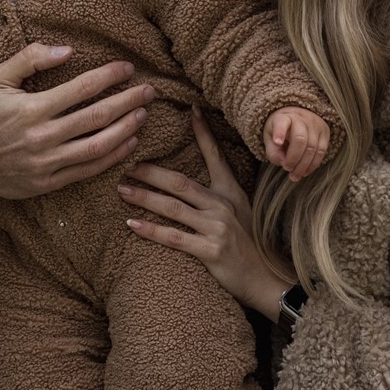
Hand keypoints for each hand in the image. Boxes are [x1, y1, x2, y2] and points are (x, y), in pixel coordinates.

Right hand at [0, 43, 153, 217]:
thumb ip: (30, 59)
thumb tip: (66, 50)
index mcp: (32, 109)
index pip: (82, 89)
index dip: (109, 77)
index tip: (127, 68)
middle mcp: (42, 137)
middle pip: (97, 117)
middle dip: (128, 101)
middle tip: (148, 91)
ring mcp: (47, 163)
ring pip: (98, 146)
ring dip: (126, 129)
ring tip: (142, 114)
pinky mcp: (49, 183)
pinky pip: (89, 170)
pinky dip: (113, 156)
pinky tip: (128, 142)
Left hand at [118, 111, 294, 318]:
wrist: (267, 279)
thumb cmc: (250, 245)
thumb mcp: (241, 211)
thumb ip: (220, 195)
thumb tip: (194, 182)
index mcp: (230, 192)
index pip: (215, 156)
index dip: (203, 132)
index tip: (190, 110)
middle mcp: (223, 205)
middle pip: (180, 182)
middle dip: (151, 172)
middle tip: (126, 163)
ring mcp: (217, 228)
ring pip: (173, 207)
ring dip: (144, 197)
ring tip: (122, 190)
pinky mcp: (211, 251)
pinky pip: (174, 237)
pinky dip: (151, 230)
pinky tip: (132, 224)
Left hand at [264, 106, 329, 182]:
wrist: (299, 117)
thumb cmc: (282, 130)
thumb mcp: (270, 137)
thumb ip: (272, 151)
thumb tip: (282, 162)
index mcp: (284, 117)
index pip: (282, 122)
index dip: (279, 132)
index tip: (276, 142)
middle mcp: (301, 118)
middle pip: (300, 139)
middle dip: (293, 158)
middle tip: (287, 168)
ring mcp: (315, 125)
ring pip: (312, 148)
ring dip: (303, 166)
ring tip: (294, 175)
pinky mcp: (324, 133)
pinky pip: (321, 152)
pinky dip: (312, 165)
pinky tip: (304, 172)